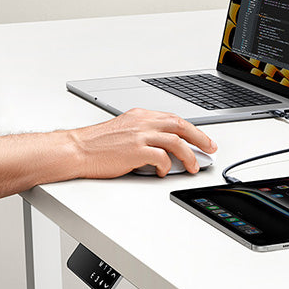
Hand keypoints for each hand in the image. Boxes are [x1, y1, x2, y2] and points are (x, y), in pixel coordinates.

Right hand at [70, 108, 217, 177]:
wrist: (77, 149)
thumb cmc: (97, 143)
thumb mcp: (125, 129)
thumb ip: (144, 132)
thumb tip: (163, 144)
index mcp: (141, 116)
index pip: (174, 119)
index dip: (191, 129)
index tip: (202, 139)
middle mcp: (143, 122)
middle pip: (180, 125)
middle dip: (199, 138)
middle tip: (210, 148)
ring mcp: (139, 135)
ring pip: (175, 141)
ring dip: (188, 155)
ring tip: (193, 166)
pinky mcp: (135, 151)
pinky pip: (161, 157)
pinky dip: (167, 165)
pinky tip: (164, 172)